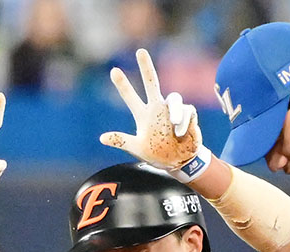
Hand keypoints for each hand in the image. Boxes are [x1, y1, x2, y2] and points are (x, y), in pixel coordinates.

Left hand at [100, 50, 204, 174]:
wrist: (180, 162)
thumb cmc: (158, 155)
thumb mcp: (138, 149)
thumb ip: (122, 142)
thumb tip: (102, 138)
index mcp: (143, 115)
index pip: (130, 97)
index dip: (123, 84)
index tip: (113, 71)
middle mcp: (157, 108)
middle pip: (151, 82)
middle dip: (146, 67)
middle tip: (140, 51)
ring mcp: (172, 111)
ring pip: (174, 98)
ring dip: (175, 112)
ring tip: (175, 126)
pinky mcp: (188, 115)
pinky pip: (187, 112)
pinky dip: (184, 123)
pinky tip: (181, 134)